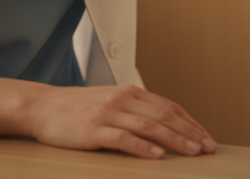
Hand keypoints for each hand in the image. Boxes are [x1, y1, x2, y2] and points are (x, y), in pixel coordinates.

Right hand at [0, 78, 216, 159]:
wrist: (42, 106)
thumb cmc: (77, 108)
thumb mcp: (110, 102)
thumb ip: (135, 110)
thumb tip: (164, 125)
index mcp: (130, 92)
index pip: (169, 107)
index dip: (190, 123)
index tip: (206, 138)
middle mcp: (123, 99)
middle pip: (165, 116)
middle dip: (190, 133)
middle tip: (207, 148)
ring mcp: (108, 113)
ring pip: (150, 126)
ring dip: (175, 140)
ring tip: (192, 152)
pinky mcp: (94, 130)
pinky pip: (124, 138)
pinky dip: (143, 147)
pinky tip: (157, 156)